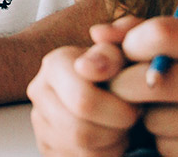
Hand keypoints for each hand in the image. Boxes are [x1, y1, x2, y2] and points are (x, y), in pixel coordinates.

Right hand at [27, 16, 142, 156]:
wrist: (114, 89)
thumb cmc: (125, 71)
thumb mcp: (130, 47)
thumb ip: (123, 33)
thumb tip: (98, 35)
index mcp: (55, 63)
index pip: (84, 100)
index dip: (120, 109)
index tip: (136, 103)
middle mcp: (40, 92)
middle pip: (81, 131)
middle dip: (116, 130)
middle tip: (132, 119)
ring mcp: (41, 122)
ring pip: (80, 150)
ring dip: (111, 144)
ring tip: (122, 127)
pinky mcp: (47, 147)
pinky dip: (102, 155)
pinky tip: (110, 140)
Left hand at [107, 18, 177, 156]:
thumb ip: (135, 31)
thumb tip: (97, 35)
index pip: (160, 34)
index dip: (131, 45)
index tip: (127, 54)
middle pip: (150, 84)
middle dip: (125, 86)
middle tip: (125, 88)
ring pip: (156, 123)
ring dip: (146, 119)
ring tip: (160, 112)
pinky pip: (170, 151)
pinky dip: (163, 144)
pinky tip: (176, 134)